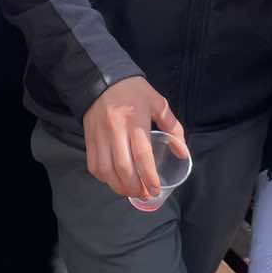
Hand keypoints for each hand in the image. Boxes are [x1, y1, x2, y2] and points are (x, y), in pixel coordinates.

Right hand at [82, 77, 186, 199]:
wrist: (102, 78)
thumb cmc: (134, 91)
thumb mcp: (158, 103)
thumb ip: (173, 128)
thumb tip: (183, 153)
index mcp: (136, 121)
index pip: (142, 155)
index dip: (149, 176)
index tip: (155, 189)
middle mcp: (115, 130)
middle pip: (123, 168)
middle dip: (134, 187)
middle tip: (144, 194)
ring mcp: (100, 136)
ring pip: (106, 170)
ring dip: (118, 186)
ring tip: (130, 191)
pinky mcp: (89, 139)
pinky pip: (94, 165)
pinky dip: (104, 177)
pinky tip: (114, 180)